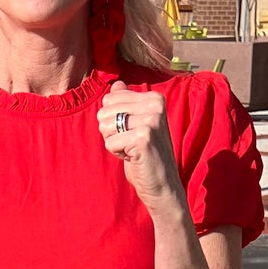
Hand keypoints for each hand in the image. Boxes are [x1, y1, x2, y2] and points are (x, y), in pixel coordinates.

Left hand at [96, 81, 182, 213]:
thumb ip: (126, 102)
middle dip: (111, 132)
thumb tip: (116, 84)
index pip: (109, 99)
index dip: (113, 120)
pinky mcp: (144, 137)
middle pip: (104, 111)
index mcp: (154, 97)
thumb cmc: (146, 155)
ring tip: (133, 149)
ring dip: (114, 143)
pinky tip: (134, 157)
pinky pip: (109, 143)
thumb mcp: (136, 125)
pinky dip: (117, 154)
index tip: (132, 132)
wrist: (163, 185)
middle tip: (131, 143)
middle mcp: (155, 104)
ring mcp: (151, 120)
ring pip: (105, 126)